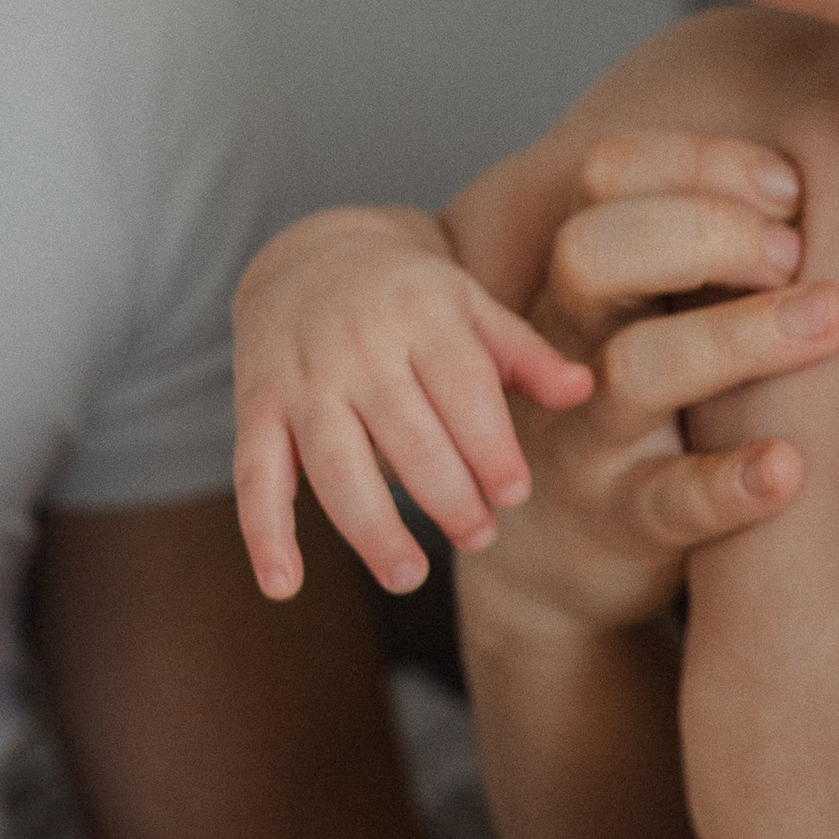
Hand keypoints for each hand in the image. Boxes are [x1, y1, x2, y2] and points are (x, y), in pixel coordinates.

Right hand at [234, 208, 597, 599]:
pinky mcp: (254, 405)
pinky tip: (283, 586)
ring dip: (372, 527)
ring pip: (334, 464)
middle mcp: (357, 345)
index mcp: (422, 315)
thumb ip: (525, 354)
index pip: (461, 387)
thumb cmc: (410, 295)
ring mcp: (302, 379)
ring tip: (409, 575)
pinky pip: (254, 474)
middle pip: (405, 433)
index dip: (489, 446)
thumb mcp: (471, 305)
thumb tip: (584, 390)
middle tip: (480, 538)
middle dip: (446, 495)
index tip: (514, 494)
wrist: (308, 252)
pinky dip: (264, 534)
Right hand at [464, 132, 838, 645]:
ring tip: (832, 320)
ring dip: (739, 335)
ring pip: (636, 368)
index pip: (611, 175)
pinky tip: (789, 465)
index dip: (702, 163)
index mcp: (594, 274)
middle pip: (595, 250)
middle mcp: (578, 342)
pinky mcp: (622, 522)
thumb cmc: (654, 402)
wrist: (562, 549)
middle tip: (797, 258)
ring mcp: (591, 435)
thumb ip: (722, 242)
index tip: (792, 190)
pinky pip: (668, 500)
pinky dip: (729, 482)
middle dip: (704, 231)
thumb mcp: (662, 310)